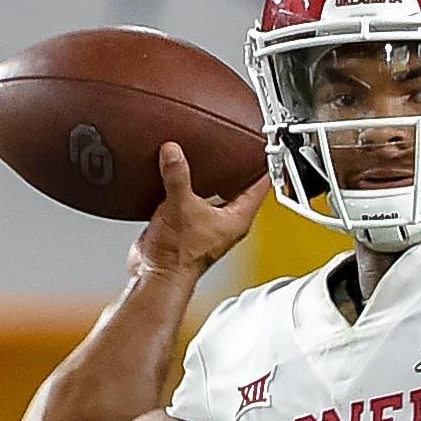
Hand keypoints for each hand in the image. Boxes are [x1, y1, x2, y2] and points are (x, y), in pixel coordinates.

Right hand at [126, 143, 271, 285]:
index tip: (263, 146)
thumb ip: (178, 176)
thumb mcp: (181, 206)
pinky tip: (177, 175)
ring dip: (209, 176)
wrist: (157, 273)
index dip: (264, 164)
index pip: (262, 185)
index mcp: (238, 218)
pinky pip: (192, 199)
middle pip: (239, 187)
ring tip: (204, 155)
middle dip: (234, 167)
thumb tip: (174, 152)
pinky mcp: (188, 225)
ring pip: (214, 193)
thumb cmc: (180, 255)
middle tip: (231, 146)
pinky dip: (187, 186)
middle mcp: (227, 222)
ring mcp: (208, 224)